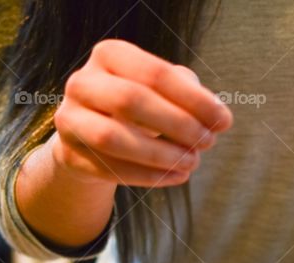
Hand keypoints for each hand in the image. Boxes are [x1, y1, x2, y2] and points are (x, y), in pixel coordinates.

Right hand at [52, 39, 232, 187]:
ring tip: (192, 163)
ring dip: (160, 154)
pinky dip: (149, 176)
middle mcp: (82, 83)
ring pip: (113, 138)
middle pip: (130, 100)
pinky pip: (110, 169)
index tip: (224, 121)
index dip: (194, 99)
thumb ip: (190, 94)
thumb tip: (217, 116)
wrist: (91, 138)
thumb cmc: (138, 109)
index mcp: (109, 55)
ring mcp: (70, 119)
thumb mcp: (162, 91)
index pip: (154, 73)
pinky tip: (177, 177)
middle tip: (208, 143)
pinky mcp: (69, 155)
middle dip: (177, 124)